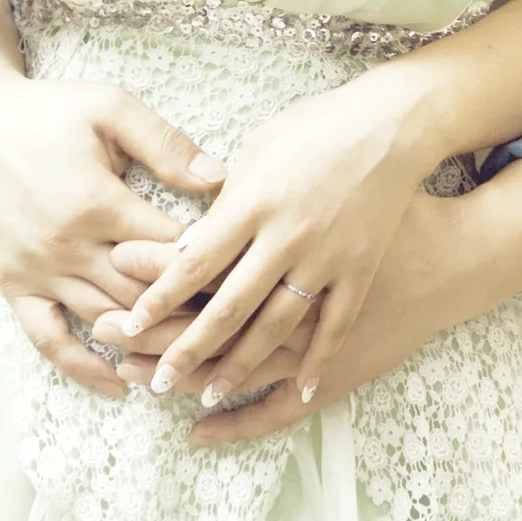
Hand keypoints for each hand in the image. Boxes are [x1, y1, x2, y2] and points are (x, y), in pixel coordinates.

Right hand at [0, 70, 227, 396]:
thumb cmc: (49, 113)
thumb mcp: (110, 108)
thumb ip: (165, 144)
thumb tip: (219, 178)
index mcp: (98, 202)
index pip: (168, 247)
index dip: (210, 262)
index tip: (246, 275)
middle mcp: (68, 246)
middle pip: (142, 294)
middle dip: (188, 310)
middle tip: (232, 326)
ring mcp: (39, 272)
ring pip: (104, 321)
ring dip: (149, 342)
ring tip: (193, 357)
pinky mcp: (14, 287)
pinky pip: (49, 339)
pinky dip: (83, 366)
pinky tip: (118, 383)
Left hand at [117, 77, 434, 403]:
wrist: (393, 124)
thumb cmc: (319, 125)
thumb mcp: (261, 146)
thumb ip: (226, 200)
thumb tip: (189, 245)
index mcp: (255, 200)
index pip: (195, 261)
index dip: (158, 298)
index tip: (128, 325)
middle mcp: (287, 235)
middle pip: (228, 306)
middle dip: (186, 350)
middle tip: (155, 383)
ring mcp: (326, 256)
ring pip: (274, 326)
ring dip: (238, 366)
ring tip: (206, 396)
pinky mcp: (360, 268)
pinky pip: (335, 325)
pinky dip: (316, 361)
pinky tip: (297, 389)